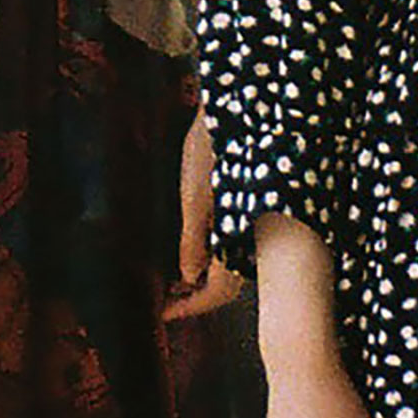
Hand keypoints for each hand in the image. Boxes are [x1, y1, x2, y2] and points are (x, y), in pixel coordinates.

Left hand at [161, 110, 240, 319]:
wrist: (241, 102)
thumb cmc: (213, 144)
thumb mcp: (194, 192)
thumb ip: (193, 237)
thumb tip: (188, 276)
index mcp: (240, 234)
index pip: (219, 292)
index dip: (191, 307)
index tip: (163, 315)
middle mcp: (253, 234)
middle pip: (228, 283)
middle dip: (197, 295)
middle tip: (165, 298)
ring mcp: (254, 221)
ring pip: (232, 263)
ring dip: (204, 274)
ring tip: (172, 277)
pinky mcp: (251, 205)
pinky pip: (235, 242)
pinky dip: (214, 252)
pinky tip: (195, 246)